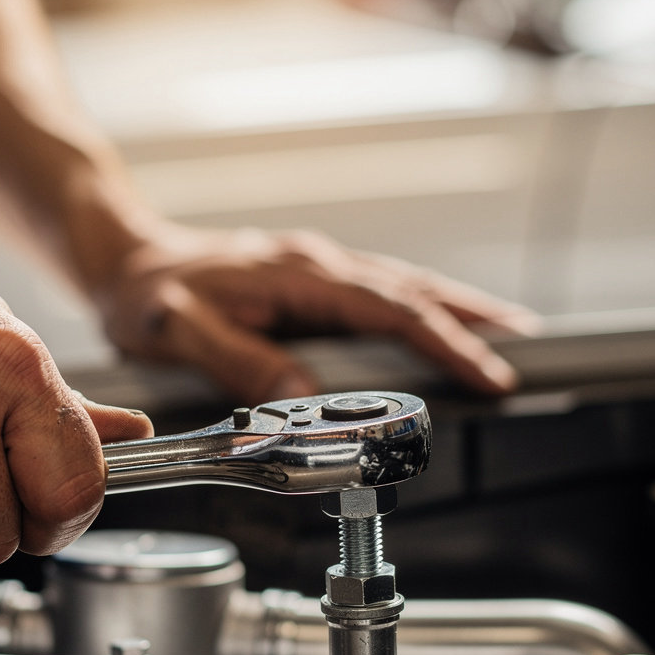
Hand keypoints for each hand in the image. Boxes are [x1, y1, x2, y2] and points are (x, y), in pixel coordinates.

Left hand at [99, 225, 536, 401]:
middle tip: (525, 346)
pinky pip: (376, 289)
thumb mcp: (179, 331)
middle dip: (471, 318)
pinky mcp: (308, 279)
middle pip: (409, 288)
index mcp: (292, 275)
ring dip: (454, 306)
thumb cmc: (149, 298)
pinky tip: (435, 320)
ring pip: (399, 284)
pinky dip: (418, 304)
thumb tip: (300, 394)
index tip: (483, 371)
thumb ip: (237, 360)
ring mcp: (313, 268)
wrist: (130, 260)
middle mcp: (312, 264)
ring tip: (505, 330)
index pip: (385, 308)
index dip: (440, 341)